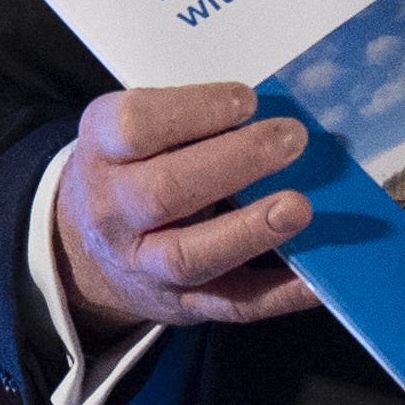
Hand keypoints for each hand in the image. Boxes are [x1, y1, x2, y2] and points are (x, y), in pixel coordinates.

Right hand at [51, 82, 322, 338]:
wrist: (88, 257)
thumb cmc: (129, 174)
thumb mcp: (131, 137)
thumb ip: (185, 124)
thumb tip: (269, 115)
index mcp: (102, 151)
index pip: (136, 127)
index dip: (195, 112)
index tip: (247, 100)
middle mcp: (115, 211)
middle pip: (167, 190)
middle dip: (235, 162)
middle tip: (291, 139)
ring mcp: (146, 265)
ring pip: (192, 255)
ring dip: (249, 230)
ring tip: (300, 207)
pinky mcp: (183, 305)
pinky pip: (232, 305)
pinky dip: (278, 294)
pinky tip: (316, 280)